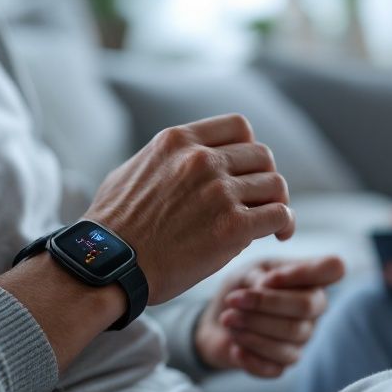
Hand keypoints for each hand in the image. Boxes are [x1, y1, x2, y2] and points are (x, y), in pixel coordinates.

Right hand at [86, 114, 295, 304]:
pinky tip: (278, 235)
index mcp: (179, 141)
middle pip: (262, 156)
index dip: (249, 149)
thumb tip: (181, 160)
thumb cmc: (113, 227)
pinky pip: (279, 215)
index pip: (239, 127)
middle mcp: (202, 160)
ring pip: (274, 185)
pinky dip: (284, 224)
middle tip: (260, 202)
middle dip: (264, 179)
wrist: (108, 265)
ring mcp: (219, 191)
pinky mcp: (232, 226)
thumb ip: (164, 161)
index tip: (246, 171)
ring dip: (275, 203)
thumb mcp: (131, 171)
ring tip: (270, 223)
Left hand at [195, 257, 344, 377]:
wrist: (217, 322)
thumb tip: (266, 287)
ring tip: (227, 319)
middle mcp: (313, 309)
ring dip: (252, 327)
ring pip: (290, 334)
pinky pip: (275, 366)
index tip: (268, 277)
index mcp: (308, 278)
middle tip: (232, 300)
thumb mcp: (245, 272)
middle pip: (307, 306)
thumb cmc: (239, 289)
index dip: (304, 272)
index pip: (334, 267)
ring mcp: (301, 339)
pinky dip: (249, 355)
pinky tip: (234, 347)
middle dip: (264, 303)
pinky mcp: (282, 364)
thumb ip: (258, 276)